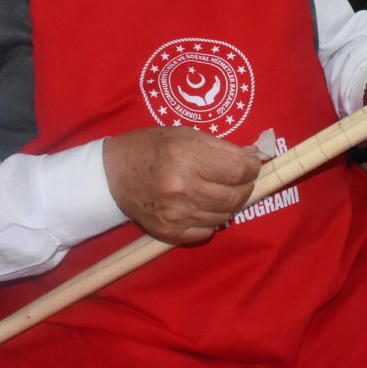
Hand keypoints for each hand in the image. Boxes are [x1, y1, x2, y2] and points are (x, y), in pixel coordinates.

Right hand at [103, 127, 260, 244]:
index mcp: (186, 158)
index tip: (252, 163)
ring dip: (231, 204)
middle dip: (246, 186)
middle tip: (241, 179)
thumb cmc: (151, 147)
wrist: (112, 174)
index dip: (252, 167)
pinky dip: (212, 220)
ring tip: (221, 191)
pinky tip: (204, 206)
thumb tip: (253, 156)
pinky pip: (206, 232)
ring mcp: (176, 214)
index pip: (239, 170)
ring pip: (225, 216)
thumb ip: (222, 147)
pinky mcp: (169, 232)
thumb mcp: (186, 135)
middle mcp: (182, 188)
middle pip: (236, 196)